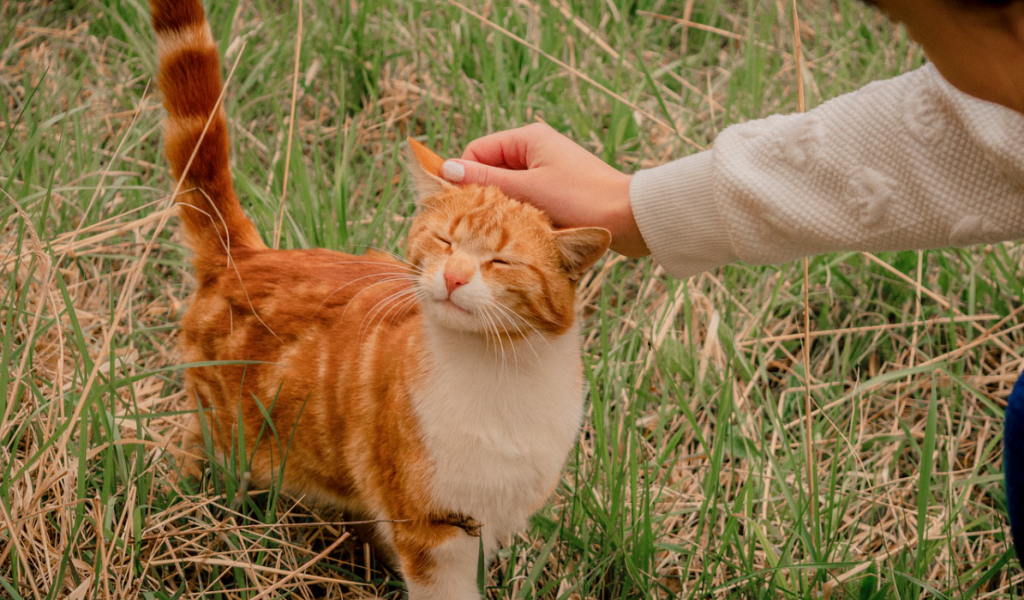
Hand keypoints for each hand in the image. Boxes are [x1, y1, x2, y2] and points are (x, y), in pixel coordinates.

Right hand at [441, 123, 649, 256]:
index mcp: (528, 138)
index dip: (464, 177)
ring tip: (503, 228)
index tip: (457, 206)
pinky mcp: (556, 189)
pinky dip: (519, 213)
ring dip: (502, 207)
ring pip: (507, 187)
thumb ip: (486, 181)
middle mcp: (536, 148)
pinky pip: (525, 198)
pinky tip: (521, 230)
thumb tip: (445, 170)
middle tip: (477, 223)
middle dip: (483, 194)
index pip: (477, 152)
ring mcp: (547, 169)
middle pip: (490, 170)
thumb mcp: (527, 190)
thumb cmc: (581, 199)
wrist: (629, 218)